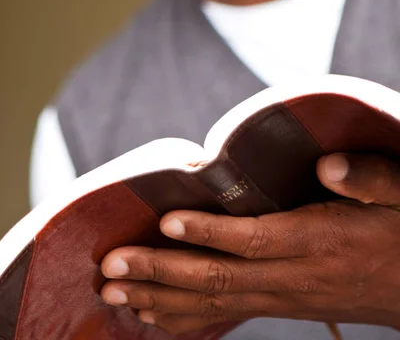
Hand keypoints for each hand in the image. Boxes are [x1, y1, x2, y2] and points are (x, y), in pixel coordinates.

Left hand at [101, 153, 399, 334]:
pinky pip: (225, 314)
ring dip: (160, 298)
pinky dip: (185, 317)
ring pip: (214, 302)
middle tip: (110, 267)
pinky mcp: (278, 304)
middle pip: (218, 277)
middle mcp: (292, 275)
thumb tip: (328, 165)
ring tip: (113, 294)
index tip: (165, 222)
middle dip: (161, 272)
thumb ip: (367, 180)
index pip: (253, 239)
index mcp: (317, 241)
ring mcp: (282, 296)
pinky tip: (152, 316)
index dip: (208, 233)